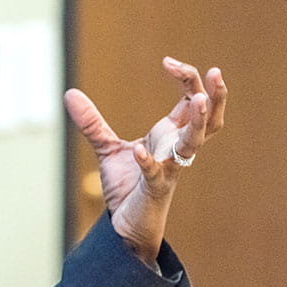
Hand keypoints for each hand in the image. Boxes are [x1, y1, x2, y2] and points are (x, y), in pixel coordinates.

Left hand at [64, 57, 226, 265]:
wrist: (125, 224)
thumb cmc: (128, 185)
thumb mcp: (107, 148)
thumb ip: (92, 123)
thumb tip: (69, 93)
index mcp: (170, 136)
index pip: (191, 100)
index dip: (187, 78)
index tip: (167, 62)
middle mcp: (176, 150)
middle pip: (209, 119)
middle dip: (216, 95)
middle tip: (217, 71)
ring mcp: (169, 169)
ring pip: (194, 144)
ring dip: (198, 122)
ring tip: (197, 100)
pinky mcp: (154, 189)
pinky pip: (156, 173)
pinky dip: (149, 161)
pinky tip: (139, 150)